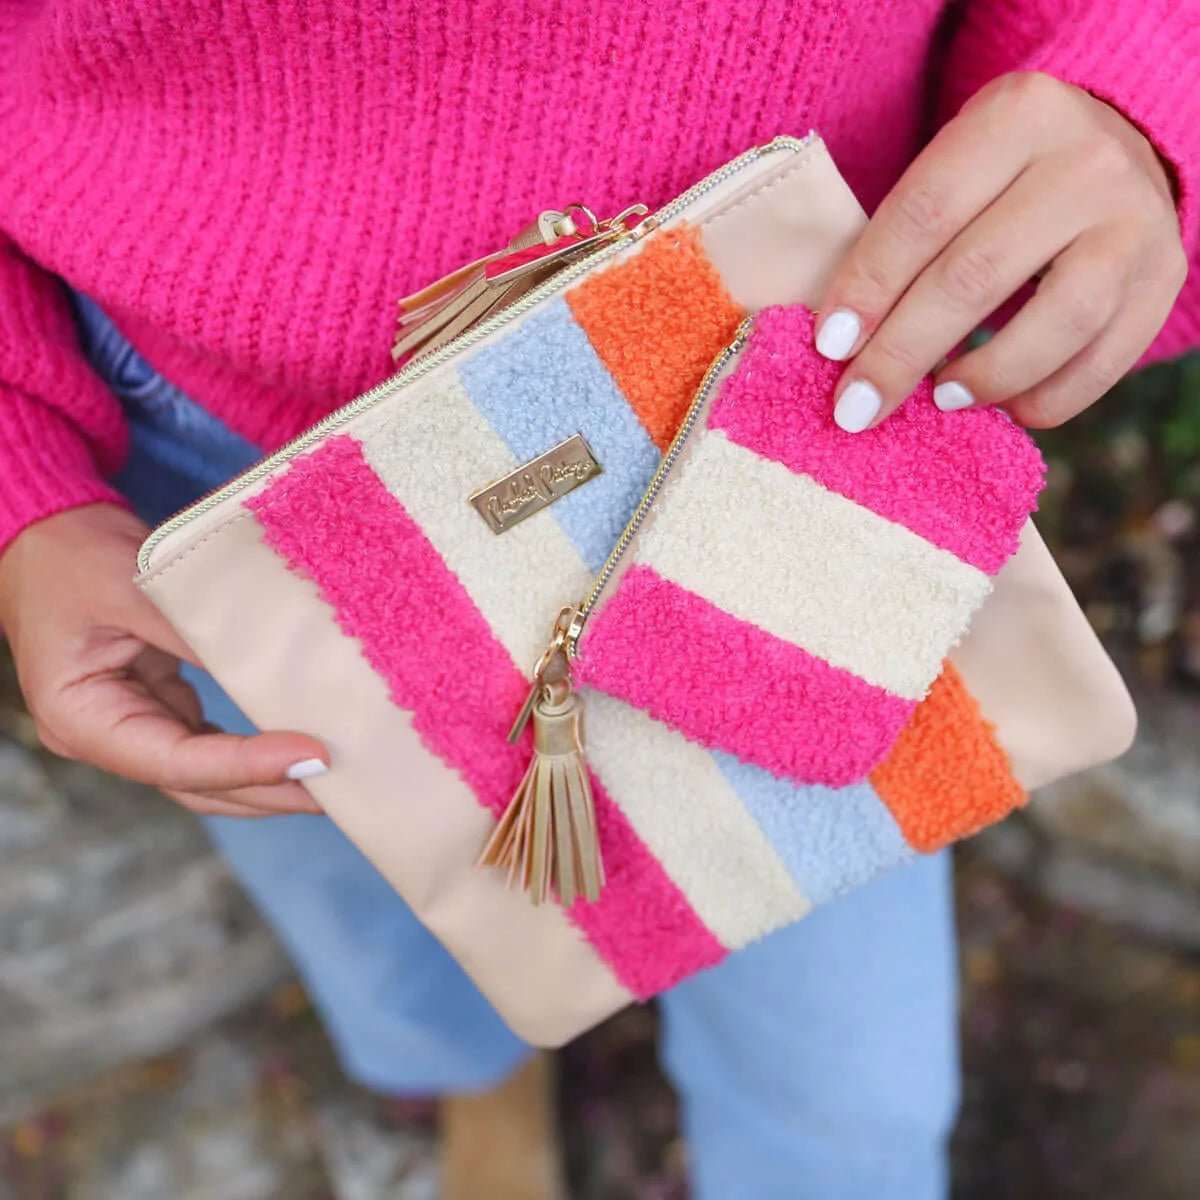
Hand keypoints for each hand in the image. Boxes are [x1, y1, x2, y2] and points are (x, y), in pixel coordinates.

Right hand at [0, 503, 327, 816]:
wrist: (48, 533)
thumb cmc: (75, 556)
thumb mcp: (135, 588)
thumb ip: (199, 633)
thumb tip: (275, 668)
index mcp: (81, 719)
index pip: (177, 762)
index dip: (247, 766)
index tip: (312, 754)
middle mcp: (106, 736)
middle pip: (198, 785)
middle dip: (270, 792)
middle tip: (340, 790)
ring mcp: (135, 724)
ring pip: (209, 774)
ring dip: (269, 781)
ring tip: (334, 781)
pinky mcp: (160, 705)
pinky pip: (213, 742)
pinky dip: (256, 748)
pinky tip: (302, 746)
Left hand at [815, 71, 1188, 431]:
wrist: (1114, 155)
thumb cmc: (1000, 179)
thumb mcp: (954, 170)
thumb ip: (903, 242)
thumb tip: (844, 348)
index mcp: (1017, 115)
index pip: (925, 213)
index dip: (871, 287)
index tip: (830, 346)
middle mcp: (1085, 161)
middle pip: (976, 274)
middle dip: (903, 353)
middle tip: (857, 406)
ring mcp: (1134, 222)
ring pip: (1056, 322)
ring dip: (985, 377)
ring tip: (941, 399)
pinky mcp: (1161, 280)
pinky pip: (1101, 362)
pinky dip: (1045, 399)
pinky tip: (1003, 408)